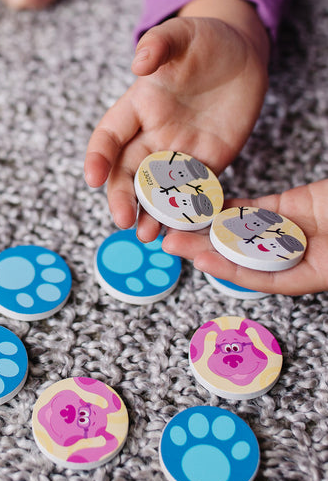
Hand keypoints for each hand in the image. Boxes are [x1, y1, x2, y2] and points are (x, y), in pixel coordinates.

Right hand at [84, 0, 268, 240]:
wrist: (242, 53)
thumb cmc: (205, 39)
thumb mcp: (182, 34)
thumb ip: (159, 44)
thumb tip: (138, 62)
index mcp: (138, 106)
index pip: (109, 136)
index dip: (98, 157)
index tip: (92, 178)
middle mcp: (152, 133)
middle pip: (128, 171)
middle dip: (122, 196)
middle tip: (124, 221)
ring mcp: (180, 151)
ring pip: (158, 188)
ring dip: (150, 213)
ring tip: (148, 236)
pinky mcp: (209, 162)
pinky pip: (195, 191)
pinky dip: (187, 211)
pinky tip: (184, 229)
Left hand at [163, 181, 327, 294]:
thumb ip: (295, 265)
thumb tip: (258, 265)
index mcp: (311, 275)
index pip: (261, 277)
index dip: (228, 269)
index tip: (199, 259)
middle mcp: (295, 256)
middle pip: (242, 253)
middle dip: (204, 247)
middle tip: (169, 239)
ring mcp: (292, 230)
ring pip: (242, 229)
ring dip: (209, 225)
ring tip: (177, 220)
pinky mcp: (291, 205)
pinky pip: (255, 207)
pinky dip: (231, 205)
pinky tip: (204, 203)